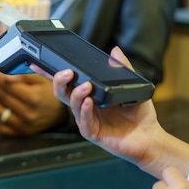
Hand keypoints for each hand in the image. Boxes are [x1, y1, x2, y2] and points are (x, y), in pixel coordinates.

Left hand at [0, 74, 66, 135]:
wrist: (59, 112)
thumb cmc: (49, 92)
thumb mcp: (41, 79)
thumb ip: (24, 75)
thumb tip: (6, 76)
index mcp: (33, 98)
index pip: (8, 86)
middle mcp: (28, 113)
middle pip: (2, 98)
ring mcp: (23, 125)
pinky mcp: (20, 132)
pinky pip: (0, 126)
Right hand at [48, 47, 161, 166]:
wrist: (150, 138)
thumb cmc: (139, 114)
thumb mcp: (132, 86)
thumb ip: (123, 68)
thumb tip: (115, 51)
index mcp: (89, 94)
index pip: (66, 82)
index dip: (50, 73)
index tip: (38, 62)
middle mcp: (84, 106)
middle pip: (62, 92)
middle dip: (60, 81)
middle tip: (68, 72)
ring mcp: (87, 120)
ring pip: (72, 105)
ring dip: (76, 94)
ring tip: (86, 86)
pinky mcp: (93, 133)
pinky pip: (84, 122)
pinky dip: (85, 111)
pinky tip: (90, 102)